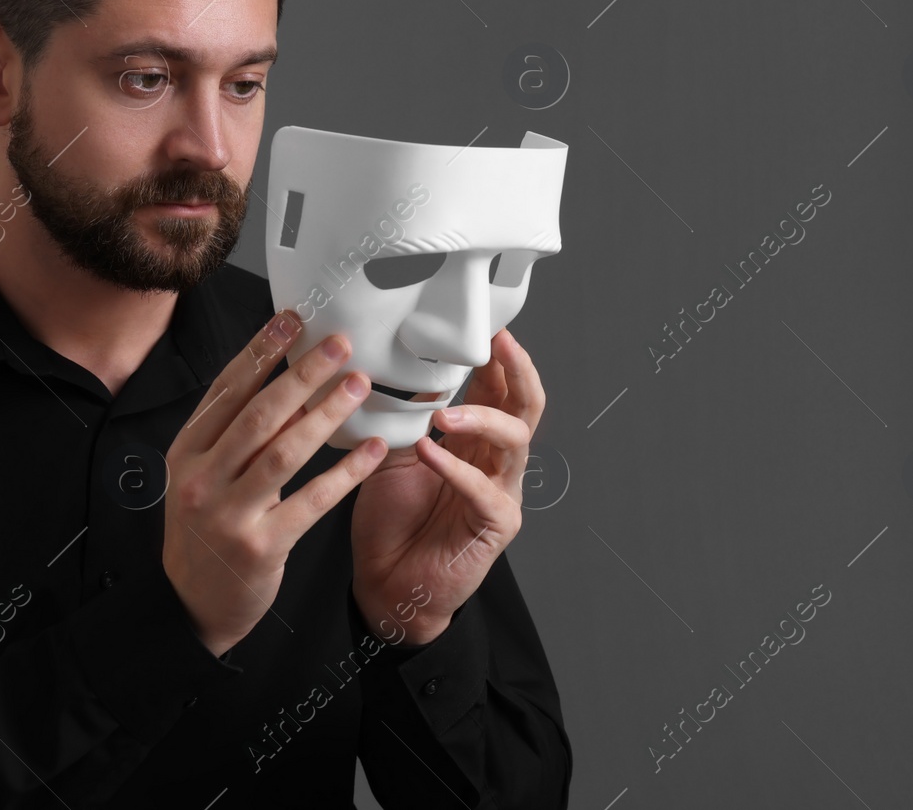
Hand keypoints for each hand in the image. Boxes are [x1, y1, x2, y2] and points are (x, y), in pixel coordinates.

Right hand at [162, 308, 387, 656]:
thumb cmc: (205, 531)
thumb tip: (286, 382)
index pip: (226, 390)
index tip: (292, 320)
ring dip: (327, 414)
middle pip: (258, 414)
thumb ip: (234, 434)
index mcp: (187, 452)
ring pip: (285, 452)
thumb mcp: (202, 476)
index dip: (260, 351)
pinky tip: (375, 451)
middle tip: (340, 345)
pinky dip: (346, 473)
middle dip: (302, 374)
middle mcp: (201, 478)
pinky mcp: (261, 546)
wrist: (191, 605)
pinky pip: (312, 500)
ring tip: (359, 385)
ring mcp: (229, 513)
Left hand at [350, 328, 543, 644]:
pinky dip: (456, 469)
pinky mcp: (495, 526)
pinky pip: (485, 491)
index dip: (498, 359)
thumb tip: (409, 372)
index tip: (487, 327)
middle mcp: (494, 463)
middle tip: (499, 345)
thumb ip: (409, 417)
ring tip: (444, 413)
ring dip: (482, 418)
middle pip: (526, 407)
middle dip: (517, 371)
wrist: (386, 584)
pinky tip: (430, 453)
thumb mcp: (394, 454)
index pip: (498, 390)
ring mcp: (500, 493)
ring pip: (515, 441)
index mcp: (473, 442)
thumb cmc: (392, 524)